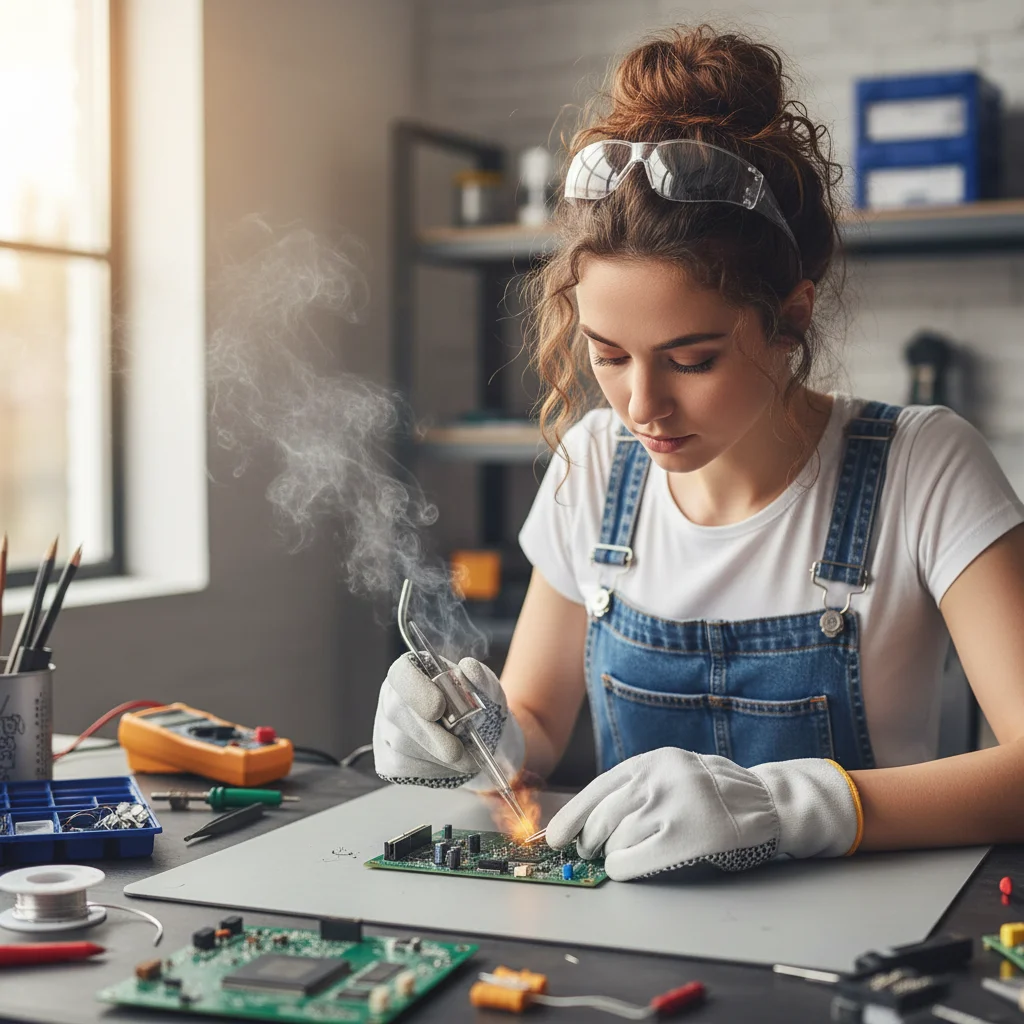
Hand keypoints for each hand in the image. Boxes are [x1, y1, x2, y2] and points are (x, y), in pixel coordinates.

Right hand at [373, 654, 524, 788]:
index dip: (417, 690)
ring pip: (402, 744)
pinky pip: (405, 767)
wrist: (473, 738)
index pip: (401, 673)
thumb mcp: (484, 688)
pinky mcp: (388, 759)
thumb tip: (469, 668)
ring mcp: (385, 729)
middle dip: (431, 735)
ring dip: (437, 755)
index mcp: (411, 671)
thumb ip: (480, 677)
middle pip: (397, 712)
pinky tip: (447, 762)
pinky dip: (433, 769)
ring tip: (464, 755)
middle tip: (458, 750)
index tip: (440, 707)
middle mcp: (391, 696)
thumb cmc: (474, 707)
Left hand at [545, 747, 861, 879]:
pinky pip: (634, 859)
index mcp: (653, 761)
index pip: (598, 789)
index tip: (556, 836)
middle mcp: (659, 778)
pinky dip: (623, 868)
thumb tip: (589, 820)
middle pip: (603, 817)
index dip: (572, 816)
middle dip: (591, 840)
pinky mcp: (686, 836)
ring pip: (616, 839)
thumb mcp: (674, 771)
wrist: (768, 802)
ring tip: (620, 857)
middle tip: (591, 852)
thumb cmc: (715, 792)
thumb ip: (638, 786)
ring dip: (611, 855)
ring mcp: (673, 806)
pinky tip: (628, 868)